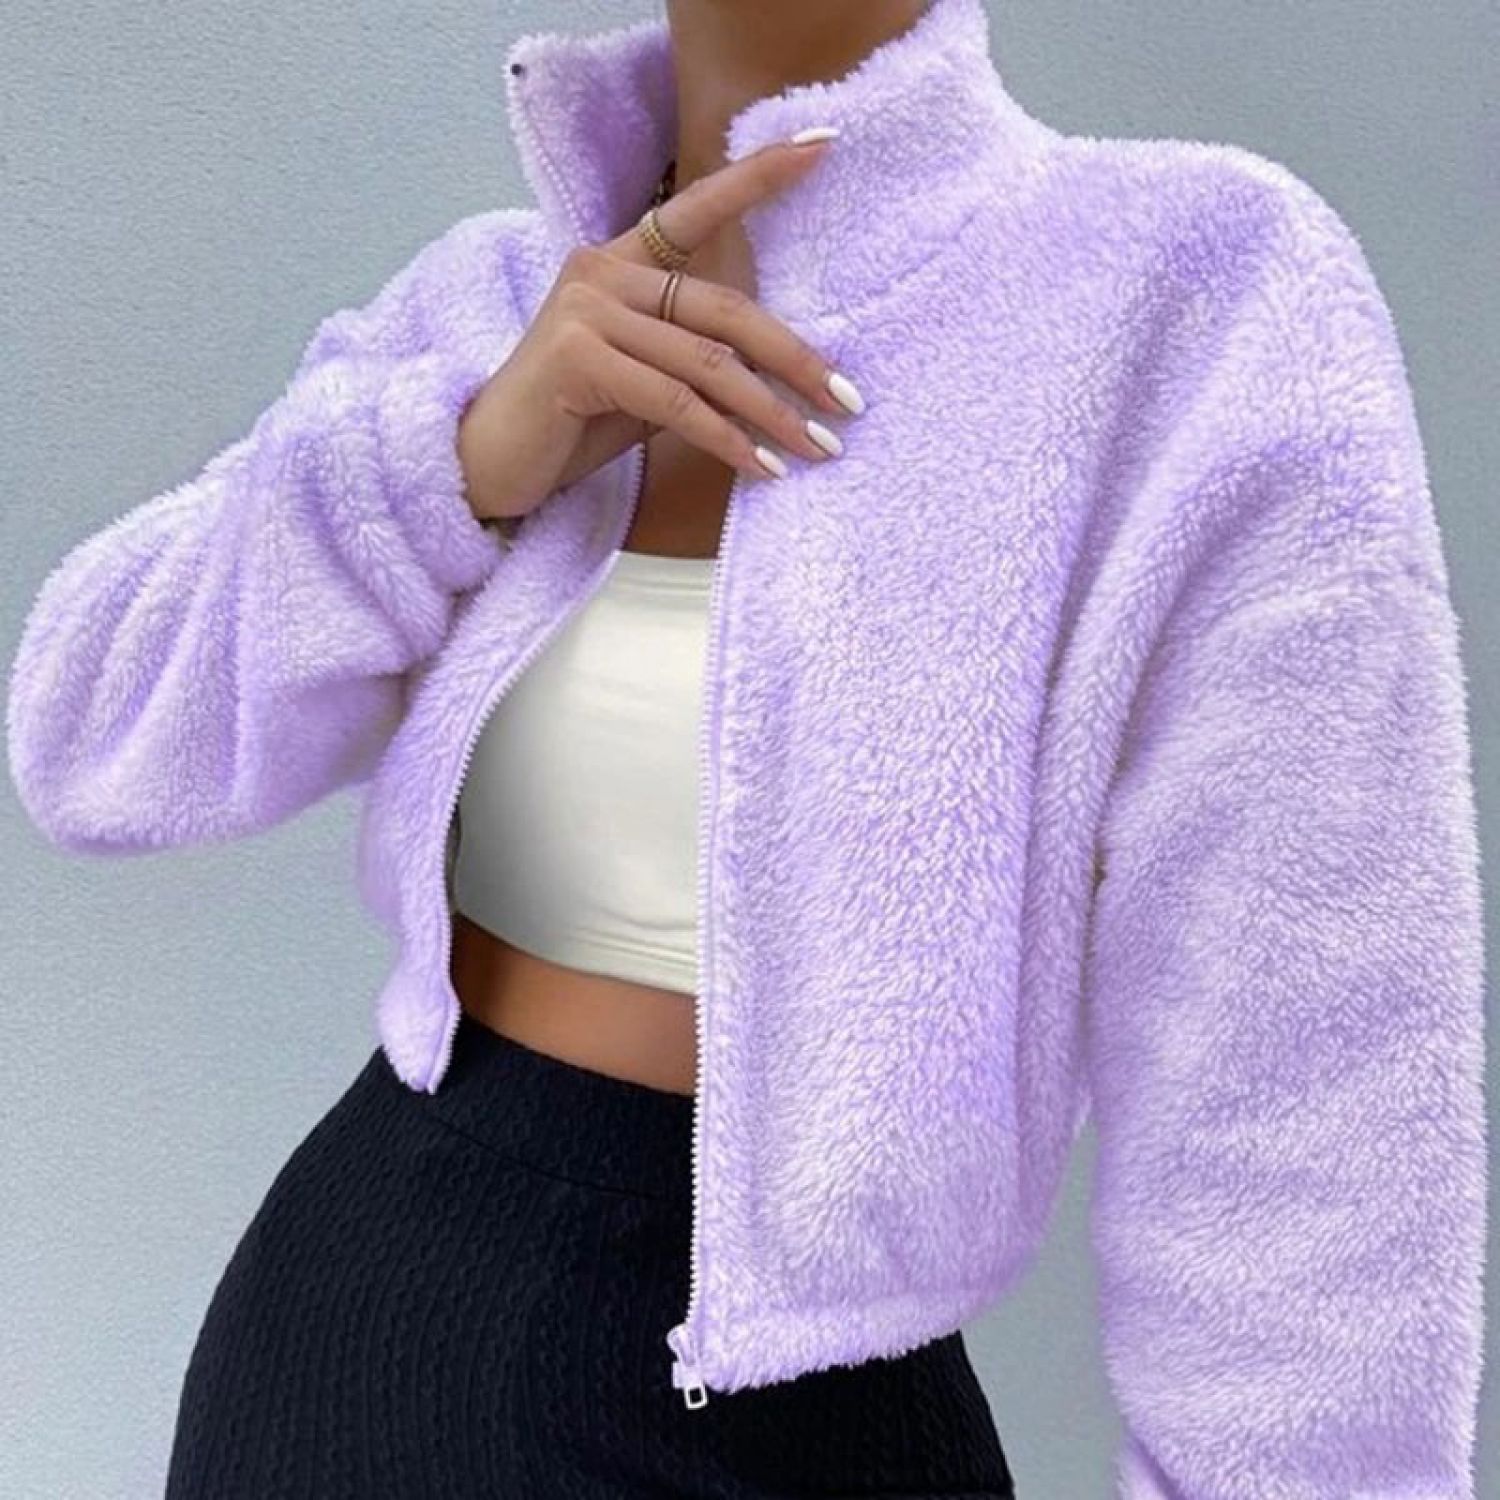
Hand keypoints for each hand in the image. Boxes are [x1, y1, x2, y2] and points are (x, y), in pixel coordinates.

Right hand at [456, 134, 859, 522]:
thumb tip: (784, 375)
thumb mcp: (645, 380)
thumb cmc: (572, 421)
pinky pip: (677, 400)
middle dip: (795, 359)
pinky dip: (726, 439)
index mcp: (620, 261)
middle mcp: (601, 270)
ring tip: (816, 449)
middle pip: (725, 307)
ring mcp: (586, 309)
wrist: (489, 462)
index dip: (759, 176)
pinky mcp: (579, 357)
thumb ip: (695, 358)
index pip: (697, 207)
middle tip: (846, 402)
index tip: (823, 146)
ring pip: (708, 362)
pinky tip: (760, 468)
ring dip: (771, 413)